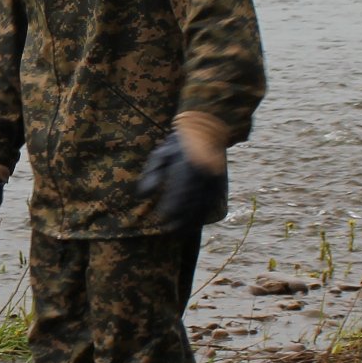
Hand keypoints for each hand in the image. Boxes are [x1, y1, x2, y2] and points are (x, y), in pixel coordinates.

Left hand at [139, 114, 227, 228]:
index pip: (178, 193)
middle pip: (191, 203)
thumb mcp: (160, 155)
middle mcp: (202, 175)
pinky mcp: (218, 183)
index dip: (170, 209)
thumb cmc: (178, 143)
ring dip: (191, 221)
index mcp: (187, 167)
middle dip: (180, 220)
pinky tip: (196, 224)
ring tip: (180, 232)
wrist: (206, 129)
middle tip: (168, 230)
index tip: (160, 219)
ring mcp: (212, 180)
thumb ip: (151, 175)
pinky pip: (211, 203)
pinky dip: (202, 215)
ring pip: (202, 206)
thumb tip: (142, 196)